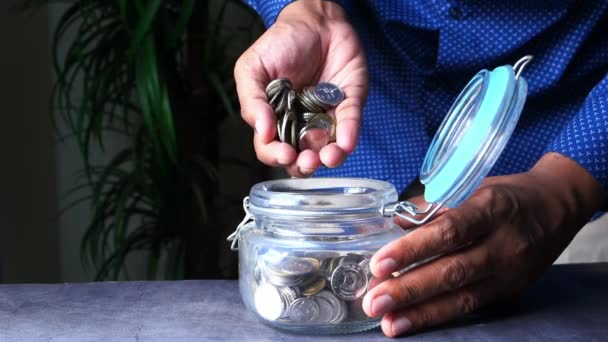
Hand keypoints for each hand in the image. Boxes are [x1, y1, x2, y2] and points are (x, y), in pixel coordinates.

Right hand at [234, 1, 367, 176]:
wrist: (312, 20)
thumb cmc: (280, 43)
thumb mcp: (252, 68)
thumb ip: (252, 100)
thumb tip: (262, 132)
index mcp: (275, 119)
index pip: (272, 148)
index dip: (276, 155)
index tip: (283, 153)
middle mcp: (301, 123)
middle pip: (302, 157)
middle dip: (304, 165)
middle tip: (306, 160)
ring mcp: (327, 115)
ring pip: (329, 148)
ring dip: (329, 157)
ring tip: (328, 156)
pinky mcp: (350, 103)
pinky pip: (350, 124)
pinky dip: (349, 135)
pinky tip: (345, 143)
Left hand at [362, 153, 605, 336]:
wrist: (559, 206)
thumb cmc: (506, 194)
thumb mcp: (472, 186)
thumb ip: (432, 205)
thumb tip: (392, 222)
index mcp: (491, 207)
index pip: (448, 231)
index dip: (412, 250)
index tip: (378, 264)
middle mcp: (504, 242)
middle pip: (453, 270)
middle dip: (409, 290)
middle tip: (374, 302)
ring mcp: (510, 271)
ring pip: (463, 297)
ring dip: (421, 312)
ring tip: (388, 322)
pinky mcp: (511, 290)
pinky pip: (472, 306)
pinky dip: (439, 316)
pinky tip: (412, 322)